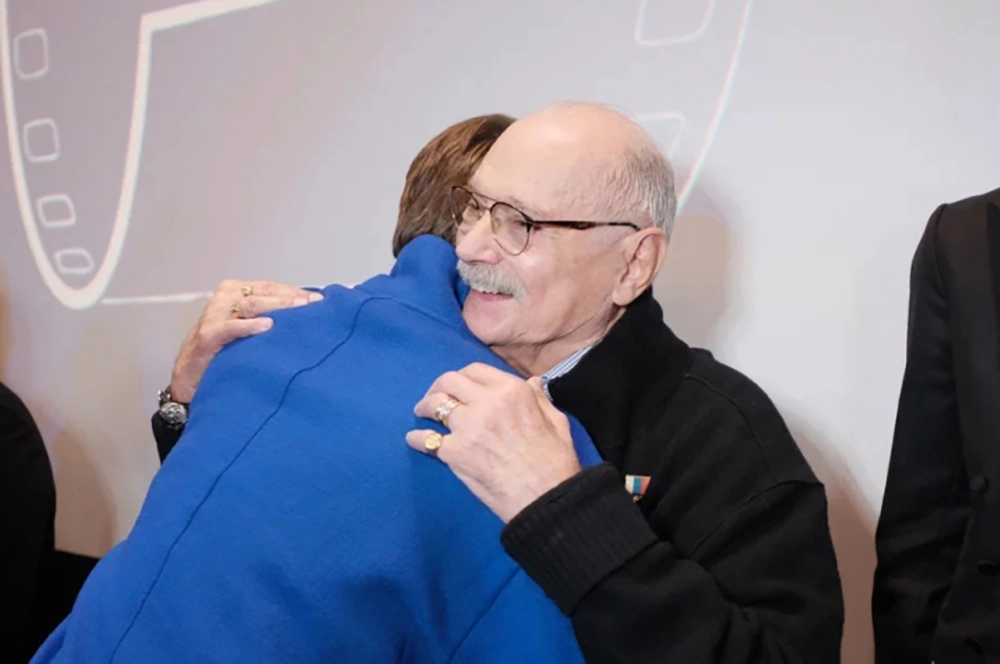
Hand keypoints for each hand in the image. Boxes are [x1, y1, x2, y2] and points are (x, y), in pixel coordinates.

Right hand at [169, 280, 321, 402]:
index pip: (271, 287)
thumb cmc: (225, 350)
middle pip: (264, 292)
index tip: (320, 300)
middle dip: (292, 298)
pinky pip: (231, 327)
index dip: (295, 292)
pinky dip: (249, 326)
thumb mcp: (249, 328)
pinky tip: (267, 327)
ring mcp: (215, 314)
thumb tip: (307, 313)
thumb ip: (271, 316)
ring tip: (298, 310)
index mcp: (237, 291)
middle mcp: (226, 297)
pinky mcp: (207, 334)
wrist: (191, 375)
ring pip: (250, 304)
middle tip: (314, 305)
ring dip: (277, 306)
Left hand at [407, 363, 581, 522]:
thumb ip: (540, 398)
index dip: (462, 376)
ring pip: (435, 405)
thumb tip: (531, 383)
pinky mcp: (455, 453)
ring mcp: (467, 427)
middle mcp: (486, 402)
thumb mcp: (557, 422)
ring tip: (422, 412)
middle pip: (449, 382)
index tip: (458, 386)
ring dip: (425, 406)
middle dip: (439, 386)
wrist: (546, 498)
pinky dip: (416, 438)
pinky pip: (426, 439)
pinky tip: (414, 439)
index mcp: (512, 391)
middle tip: (435, 396)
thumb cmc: (556, 462)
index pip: (475, 370)